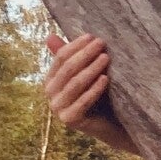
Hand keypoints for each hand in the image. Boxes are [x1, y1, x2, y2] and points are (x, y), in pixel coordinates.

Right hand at [45, 33, 136, 154]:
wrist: (110, 124)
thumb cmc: (98, 95)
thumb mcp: (85, 73)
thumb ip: (71, 57)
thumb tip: (50, 36)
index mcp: (51, 80)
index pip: (60, 58)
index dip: (76, 46)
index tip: (92, 36)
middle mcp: (50, 94)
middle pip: (67, 69)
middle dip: (85, 54)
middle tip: (102, 43)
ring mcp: (58, 108)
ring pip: (75, 84)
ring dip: (91, 69)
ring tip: (106, 58)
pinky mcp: (69, 120)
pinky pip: (83, 102)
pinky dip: (94, 89)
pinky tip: (105, 78)